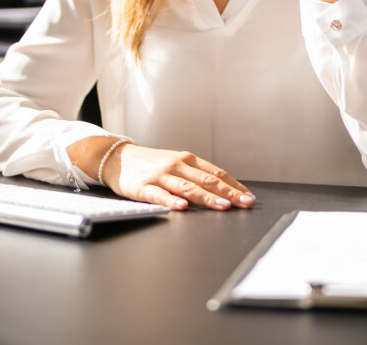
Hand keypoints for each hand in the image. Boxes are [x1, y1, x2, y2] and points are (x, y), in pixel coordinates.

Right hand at [102, 143, 255, 210]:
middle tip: (245, 203)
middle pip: (206, 180)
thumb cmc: (150, 164)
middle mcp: (177, 165)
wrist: (118, 158)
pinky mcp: (143, 187)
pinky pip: (159, 195)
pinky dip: (171, 201)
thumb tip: (222, 189)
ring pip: (187, 187)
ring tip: (222, 206)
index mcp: (187, 160)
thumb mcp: (175, 164)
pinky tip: (181, 207)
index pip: (216, 173)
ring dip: (207, 197)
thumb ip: (195, 175)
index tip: (249, 197)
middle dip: (228, 193)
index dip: (234, 185)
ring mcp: (160, 175)